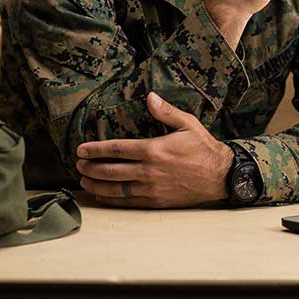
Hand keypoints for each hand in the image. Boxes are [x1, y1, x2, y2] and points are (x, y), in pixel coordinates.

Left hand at [75, 92, 233, 207]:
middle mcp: (149, 171)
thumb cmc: (203, 148)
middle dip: (91, 168)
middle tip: (78, 165)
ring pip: (116, 189)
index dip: (96, 150)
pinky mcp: (156, 201)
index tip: (81, 150)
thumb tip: (150, 96)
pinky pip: (128, 202)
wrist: (220, 176)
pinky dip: (112, 200)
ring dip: (97, 185)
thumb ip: (166, 111)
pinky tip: (102, 196)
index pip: (117, 149)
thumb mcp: (188, 123)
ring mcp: (151, 188)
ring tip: (84, 181)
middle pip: (111, 171)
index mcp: (153, 150)